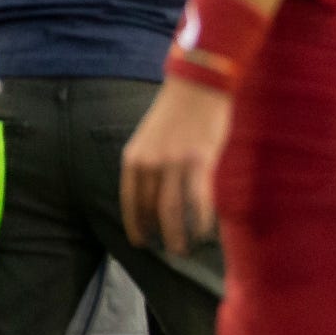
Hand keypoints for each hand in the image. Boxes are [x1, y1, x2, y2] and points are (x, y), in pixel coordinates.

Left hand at [121, 79, 228, 253]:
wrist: (197, 85)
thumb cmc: (175, 111)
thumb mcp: (148, 138)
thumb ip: (147, 164)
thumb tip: (152, 195)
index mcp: (134, 158)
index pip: (130, 201)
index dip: (135, 225)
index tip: (141, 241)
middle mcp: (150, 164)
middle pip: (151, 210)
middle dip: (158, 234)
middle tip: (168, 249)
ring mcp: (175, 164)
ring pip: (172, 211)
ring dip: (177, 235)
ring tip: (183, 249)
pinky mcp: (200, 161)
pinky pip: (199, 200)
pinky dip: (202, 221)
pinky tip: (205, 232)